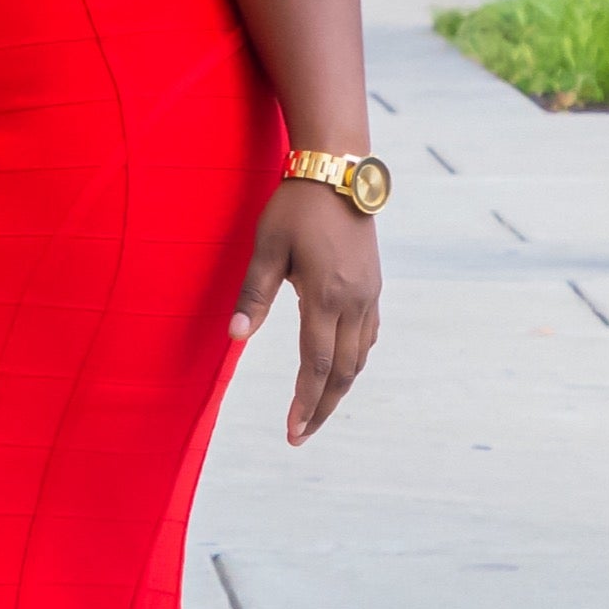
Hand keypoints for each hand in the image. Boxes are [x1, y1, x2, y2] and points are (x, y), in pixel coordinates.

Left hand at [229, 178, 380, 444]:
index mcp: (326, 296)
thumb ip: (253, 295)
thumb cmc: (295, 208)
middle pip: (342, 372)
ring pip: (359, 357)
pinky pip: (369, 336)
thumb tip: (235, 336)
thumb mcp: (266, 248)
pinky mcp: (373, 285)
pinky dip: (354, 361)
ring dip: (339, 388)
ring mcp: (369, 294)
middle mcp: (355, 302)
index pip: (315, 365)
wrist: (338, 172)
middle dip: (322, 408)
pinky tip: (340, 370)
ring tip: (317, 411)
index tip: (292, 431)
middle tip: (300, 436)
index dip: (304, 402)